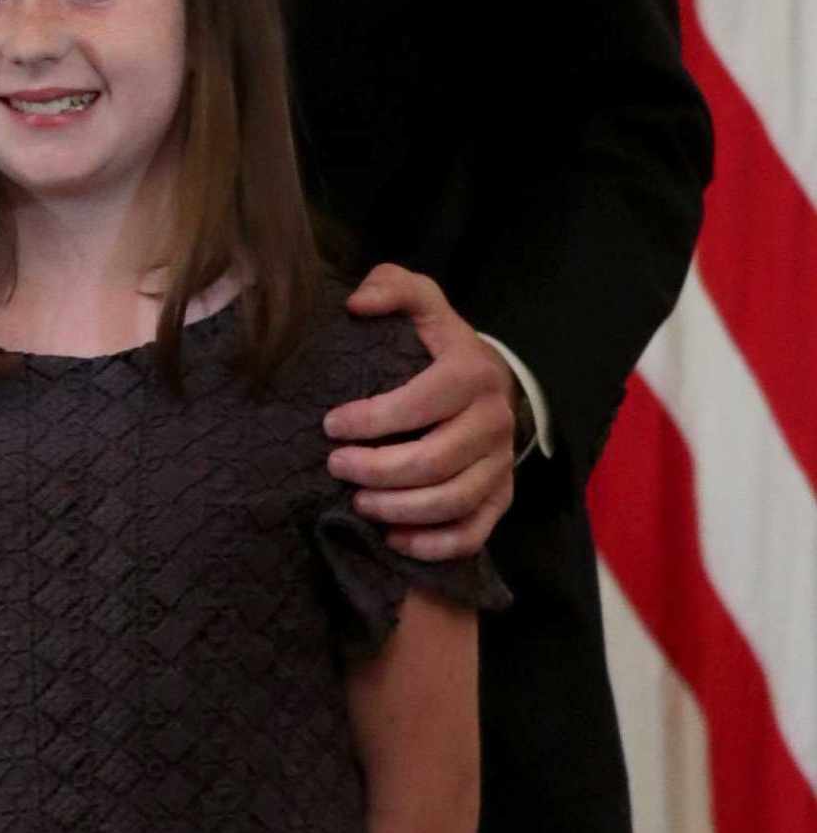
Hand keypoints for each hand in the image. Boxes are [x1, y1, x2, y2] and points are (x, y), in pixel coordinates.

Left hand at [329, 266, 517, 560]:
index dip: (373, 418)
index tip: (331, 425)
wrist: (489, 382)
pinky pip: (473, 534)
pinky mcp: (501, 498)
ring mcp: (500, 464)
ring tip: (357, 501)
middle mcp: (494, 421)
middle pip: (435, 461)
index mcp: (472, 373)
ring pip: (452, 502)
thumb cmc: (437, 347)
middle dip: (377, 469)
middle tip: (336, 466)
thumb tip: (357, 302)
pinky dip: (433, 545)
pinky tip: (393, 538)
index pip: (421, 402)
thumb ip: (392, 287)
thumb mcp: (420, 303)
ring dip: (398, 509)